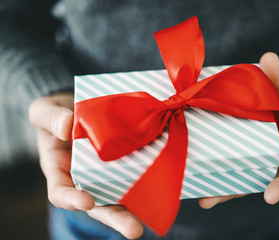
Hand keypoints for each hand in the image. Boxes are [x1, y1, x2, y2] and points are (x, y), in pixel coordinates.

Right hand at [29, 93, 142, 238]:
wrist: (77, 106)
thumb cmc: (56, 112)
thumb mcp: (44, 110)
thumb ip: (49, 118)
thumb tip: (67, 126)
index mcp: (60, 169)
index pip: (61, 191)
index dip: (72, 200)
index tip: (86, 202)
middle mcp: (85, 176)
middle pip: (99, 203)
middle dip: (116, 218)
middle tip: (134, 230)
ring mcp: (107, 171)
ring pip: (122, 192)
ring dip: (138, 206)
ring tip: (156, 215)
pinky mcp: (126, 161)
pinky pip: (137, 171)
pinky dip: (150, 177)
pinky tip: (167, 182)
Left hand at [199, 52, 278, 207]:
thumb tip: (268, 61)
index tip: (271, 194)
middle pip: (264, 179)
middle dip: (238, 191)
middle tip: (210, 201)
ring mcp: (266, 153)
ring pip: (248, 173)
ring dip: (225, 186)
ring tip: (200, 197)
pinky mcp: (250, 146)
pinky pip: (238, 157)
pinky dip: (222, 164)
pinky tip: (200, 168)